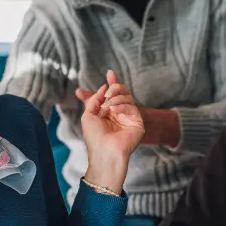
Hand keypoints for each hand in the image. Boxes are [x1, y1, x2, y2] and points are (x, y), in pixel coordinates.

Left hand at [79, 70, 143, 194]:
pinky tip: (114, 110)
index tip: (109, 73)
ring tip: (108, 107)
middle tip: (108, 93)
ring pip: (127, 97)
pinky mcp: (137, 122)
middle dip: (115, 87)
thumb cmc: (94, 138)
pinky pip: (131, 106)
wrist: (104, 152)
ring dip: (116, 98)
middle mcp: (119, 113)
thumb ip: (94, 99)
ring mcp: (129, 117)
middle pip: (122, 92)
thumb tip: (104, 87)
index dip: (112, 83)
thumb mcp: (88, 115)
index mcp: (108, 112)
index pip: (112, 94)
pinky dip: (121, 106)